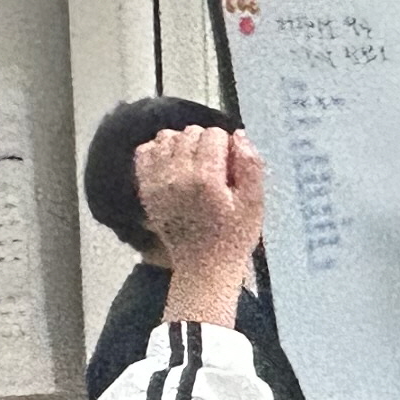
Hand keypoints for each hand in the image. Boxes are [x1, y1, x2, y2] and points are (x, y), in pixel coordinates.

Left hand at [132, 125, 264, 301]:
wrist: (203, 266)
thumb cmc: (234, 237)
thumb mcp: (255, 204)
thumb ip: (251, 166)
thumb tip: (239, 136)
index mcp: (207, 178)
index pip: (214, 135)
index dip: (227, 145)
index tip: (232, 164)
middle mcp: (177, 175)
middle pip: (190, 133)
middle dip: (205, 142)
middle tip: (215, 166)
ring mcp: (157, 182)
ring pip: (166, 138)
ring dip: (182, 144)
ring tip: (194, 163)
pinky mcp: (146, 189)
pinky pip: (144, 152)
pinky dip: (158, 150)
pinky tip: (172, 163)